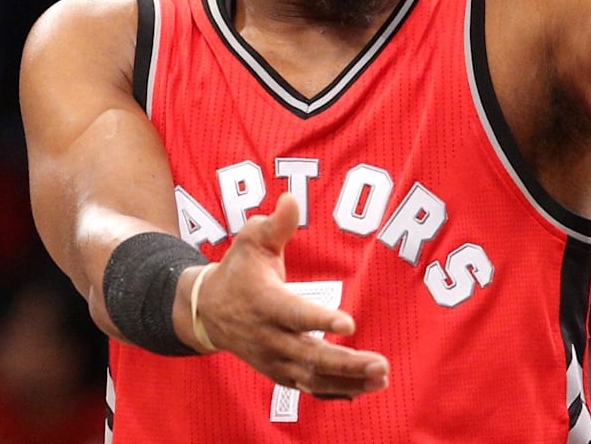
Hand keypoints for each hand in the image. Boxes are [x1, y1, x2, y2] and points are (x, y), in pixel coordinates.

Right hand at [194, 193, 389, 397]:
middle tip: (380, 364)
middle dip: (346, 362)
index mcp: (265, 302)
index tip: (349, 323)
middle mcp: (269, 337)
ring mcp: (274, 359)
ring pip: (312, 377)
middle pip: (309, 356)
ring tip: (381, 377)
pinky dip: (337, 391)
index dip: (320, 321)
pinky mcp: (279, 372)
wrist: (209, 312)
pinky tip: (366, 388)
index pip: (295, 314)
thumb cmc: (238, 270)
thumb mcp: (251, 240)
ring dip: (348, 381)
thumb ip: (276, 224)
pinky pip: (309, 387)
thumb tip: (292, 199)